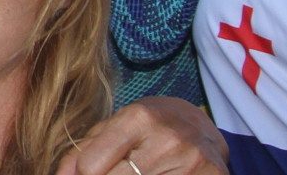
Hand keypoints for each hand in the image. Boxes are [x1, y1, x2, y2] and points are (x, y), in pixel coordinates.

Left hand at [58, 96, 225, 174]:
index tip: (87, 172)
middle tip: (114, 170)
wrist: (203, 129)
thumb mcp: (116, 126)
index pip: (91, 166)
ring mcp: (190, 162)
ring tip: (136, 171)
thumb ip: (84, 148)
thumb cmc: (150, 127)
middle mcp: (166, 139)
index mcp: (139, 118)